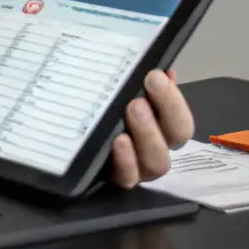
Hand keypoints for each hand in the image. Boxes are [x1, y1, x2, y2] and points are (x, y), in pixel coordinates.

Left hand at [110, 69, 193, 187]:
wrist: (66, 123)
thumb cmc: (101, 98)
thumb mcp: (117, 82)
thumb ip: (139, 75)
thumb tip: (164, 70)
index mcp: (162, 120)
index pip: (182, 116)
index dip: (173, 100)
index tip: (154, 76)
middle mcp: (156, 144)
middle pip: (176, 138)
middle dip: (163, 113)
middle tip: (140, 98)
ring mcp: (139, 165)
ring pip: (157, 161)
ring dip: (147, 136)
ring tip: (130, 114)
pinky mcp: (116, 177)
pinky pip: (128, 177)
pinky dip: (126, 161)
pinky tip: (117, 142)